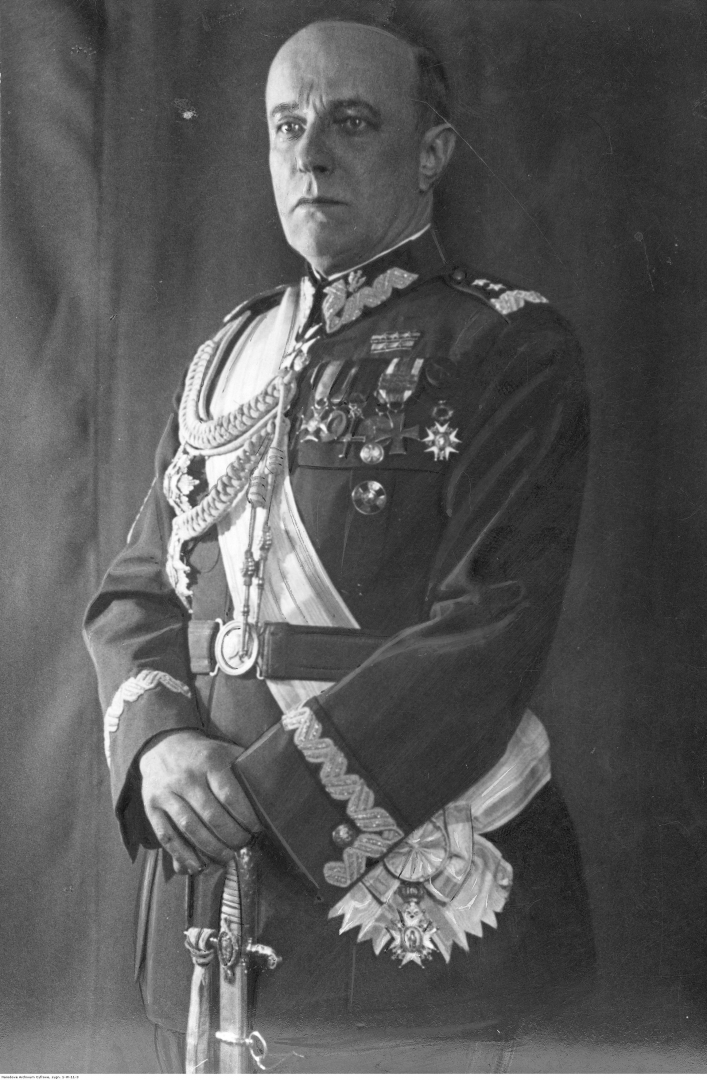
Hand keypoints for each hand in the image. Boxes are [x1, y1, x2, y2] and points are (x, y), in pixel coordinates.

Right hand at [139, 729, 260, 874]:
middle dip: (232, 836)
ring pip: (190, 828)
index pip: (230, 795)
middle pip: (212, 816)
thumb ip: (247, 767)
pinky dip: (182, 854)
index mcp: (210, 761)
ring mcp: (167, 792)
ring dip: (211, 849)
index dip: (246, 817)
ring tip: (226, 856)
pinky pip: (167, 836)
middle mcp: (187, 777)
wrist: (162, 745)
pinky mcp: (152, 806)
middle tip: (243, 845)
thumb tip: (276, 788)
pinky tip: (197, 865)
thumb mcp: (226, 751)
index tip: (257, 828)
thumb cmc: (203, 755)